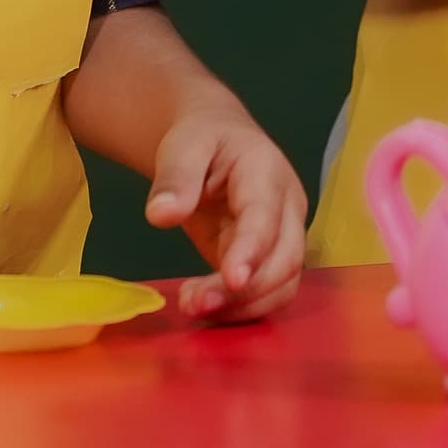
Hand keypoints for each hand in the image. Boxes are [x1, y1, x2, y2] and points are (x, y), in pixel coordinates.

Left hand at [147, 110, 307, 322]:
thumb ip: (174, 177)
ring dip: (244, 306)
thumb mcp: (182, 146)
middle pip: (285, 258)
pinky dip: (242, 309)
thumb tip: (161, 215)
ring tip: (194, 306)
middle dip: (246, 290)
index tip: (231, 279)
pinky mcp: (268, 257)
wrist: (215, 139)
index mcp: (266, 171)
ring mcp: (283, 234)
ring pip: (283, 282)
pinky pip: (268, 292)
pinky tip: (206, 306)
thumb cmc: (201, 138)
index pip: (265, 216)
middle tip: (195, 304)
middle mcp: (286, 206)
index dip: (252, 250)